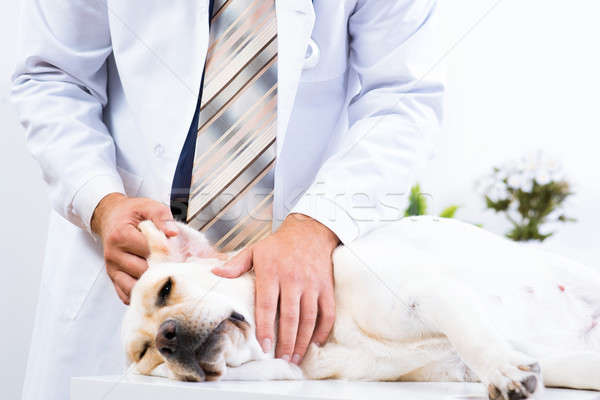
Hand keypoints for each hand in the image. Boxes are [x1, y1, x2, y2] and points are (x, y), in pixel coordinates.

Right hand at [91, 193, 176, 303]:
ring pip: (135, 286)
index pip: (147, 250)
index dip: (166, 252)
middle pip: (143, 270)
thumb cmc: (132, 213)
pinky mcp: (113, 278)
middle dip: (161, 269)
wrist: (111, 217)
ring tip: (166, 276)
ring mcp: (112, 268)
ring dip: (152, 284)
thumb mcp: (148, 206)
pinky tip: (153, 287)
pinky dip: (140, 294)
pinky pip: (125, 294)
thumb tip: (172, 232)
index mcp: (121, 235)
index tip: (178, 252)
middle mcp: (113, 254)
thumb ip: (162, 216)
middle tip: (176, 266)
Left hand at [212, 213, 338, 363]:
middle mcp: (293, 279)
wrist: (310, 230)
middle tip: (282, 360)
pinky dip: (323, 330)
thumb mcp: (255, 250)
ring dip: (303, 341)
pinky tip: (315, 343)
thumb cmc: (279, 244)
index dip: (266, 328)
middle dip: (286, 342)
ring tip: (295, 358)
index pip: (267, 305)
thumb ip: (236, 264)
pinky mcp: (326, 286)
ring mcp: (312, 283)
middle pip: (290, 316)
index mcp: (272, 271)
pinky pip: (327, 312)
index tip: (264, 346)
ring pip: (309, 318)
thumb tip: (215, 273)